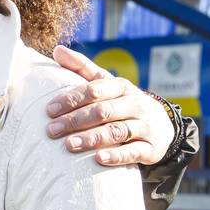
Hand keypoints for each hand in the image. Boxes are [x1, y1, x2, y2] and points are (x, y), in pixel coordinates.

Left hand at [46, 45, 175, 165]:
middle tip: (51, 130)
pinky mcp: (151, 148)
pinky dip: (116, 156)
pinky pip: (134, 152)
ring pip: (117, 131)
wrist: (161, 127)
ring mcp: (145, 126)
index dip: (71, 99)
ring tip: (68, 145)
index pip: (94, 89)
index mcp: (121, 87)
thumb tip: (57, 49)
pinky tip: (98, 159)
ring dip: (91, 138)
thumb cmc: (123, 102)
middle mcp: (135, 104)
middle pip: (103, 111)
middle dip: (75, 120)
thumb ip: (82, 68)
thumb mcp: (106, 84)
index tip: (49, 110)